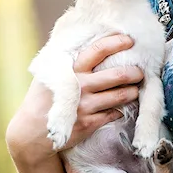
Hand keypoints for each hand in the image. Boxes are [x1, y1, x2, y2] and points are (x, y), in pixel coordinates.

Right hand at [6, 34, 143, 167]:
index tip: (129, 40)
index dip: (116, 43)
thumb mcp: (49, 74)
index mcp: (70, 70)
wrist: (31, 132)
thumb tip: (85, 41)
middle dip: (134, 72)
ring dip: (133, 91)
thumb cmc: (42, 98)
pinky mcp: (90, 124)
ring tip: (136, 88)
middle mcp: (79, 87)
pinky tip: (122, 106)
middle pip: (117, 75)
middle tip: (140, 71)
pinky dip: (121, 109)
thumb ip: (67, 61)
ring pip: (120, 96)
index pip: (97, 51)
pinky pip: (114, 113)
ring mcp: (85, 106)